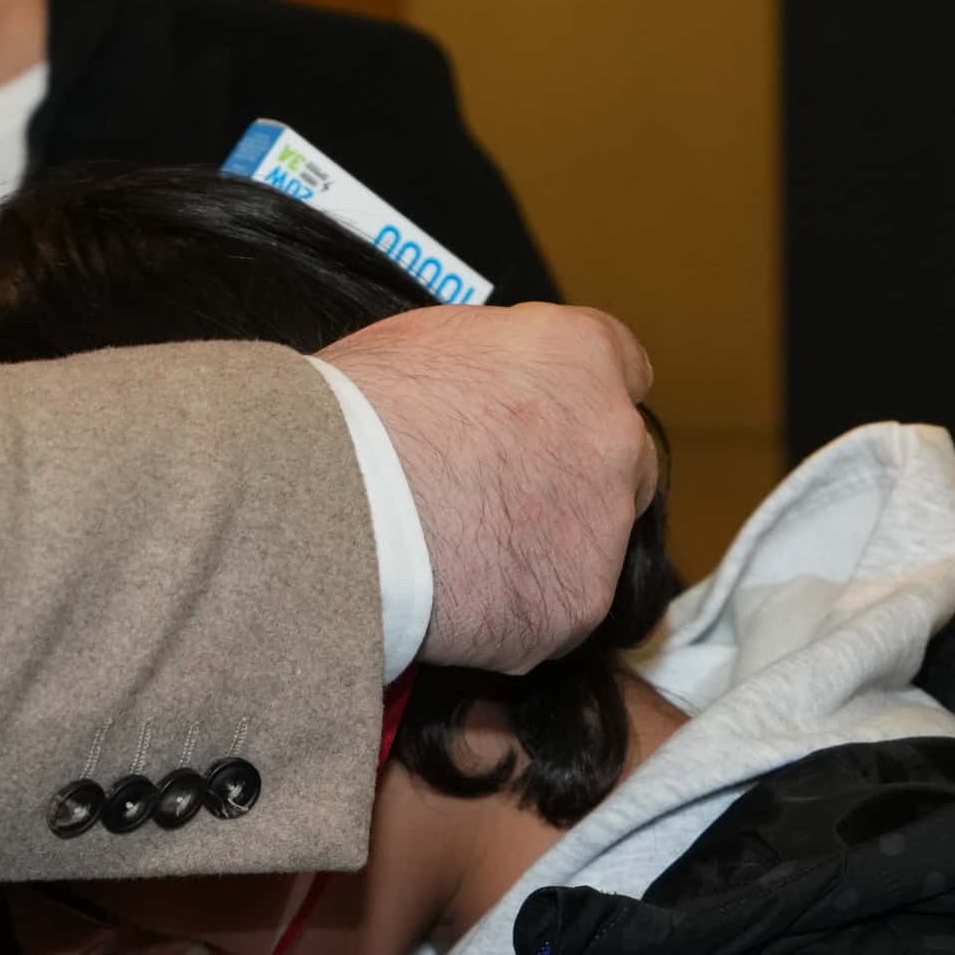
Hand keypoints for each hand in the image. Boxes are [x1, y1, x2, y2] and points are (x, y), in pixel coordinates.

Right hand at [319, 302, 662, 669]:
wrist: (329, 504)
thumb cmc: (356, 409)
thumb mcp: (431, 341)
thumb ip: (497, 365)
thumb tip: (495, 388)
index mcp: (581, 357)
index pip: (625, 369)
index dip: (578, 397)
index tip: (548, 419)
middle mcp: (613, 438)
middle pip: (625, 463)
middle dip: (576, 480)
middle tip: (501, 498)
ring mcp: (600, 530)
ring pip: (591, 547)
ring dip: (544, 552)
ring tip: (461, 559)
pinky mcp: (570, 608)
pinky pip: (552, 614)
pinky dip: (513, 612)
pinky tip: (454, 601)